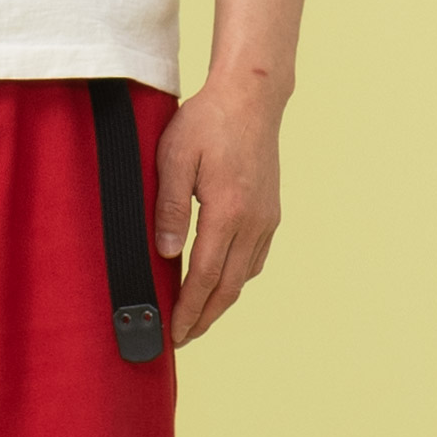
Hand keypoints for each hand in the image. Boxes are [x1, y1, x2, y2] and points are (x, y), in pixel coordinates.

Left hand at [156, 77, 285, 347]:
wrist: (251, 97)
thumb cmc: (207, 122)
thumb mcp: (174, 159)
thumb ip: (169, 208)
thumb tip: (166, 253)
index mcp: (227, 212)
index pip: (204, 277)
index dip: (188, 310)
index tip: (172, 333)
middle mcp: (253, 222)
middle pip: (227, 287)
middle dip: (204, 318)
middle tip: (181, 339)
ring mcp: (266, 218)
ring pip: (243, 276)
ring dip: (220, 302)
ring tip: (197, 317)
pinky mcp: (271, 212)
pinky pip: (254, 259)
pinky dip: (235, 279)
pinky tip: (220, 282)